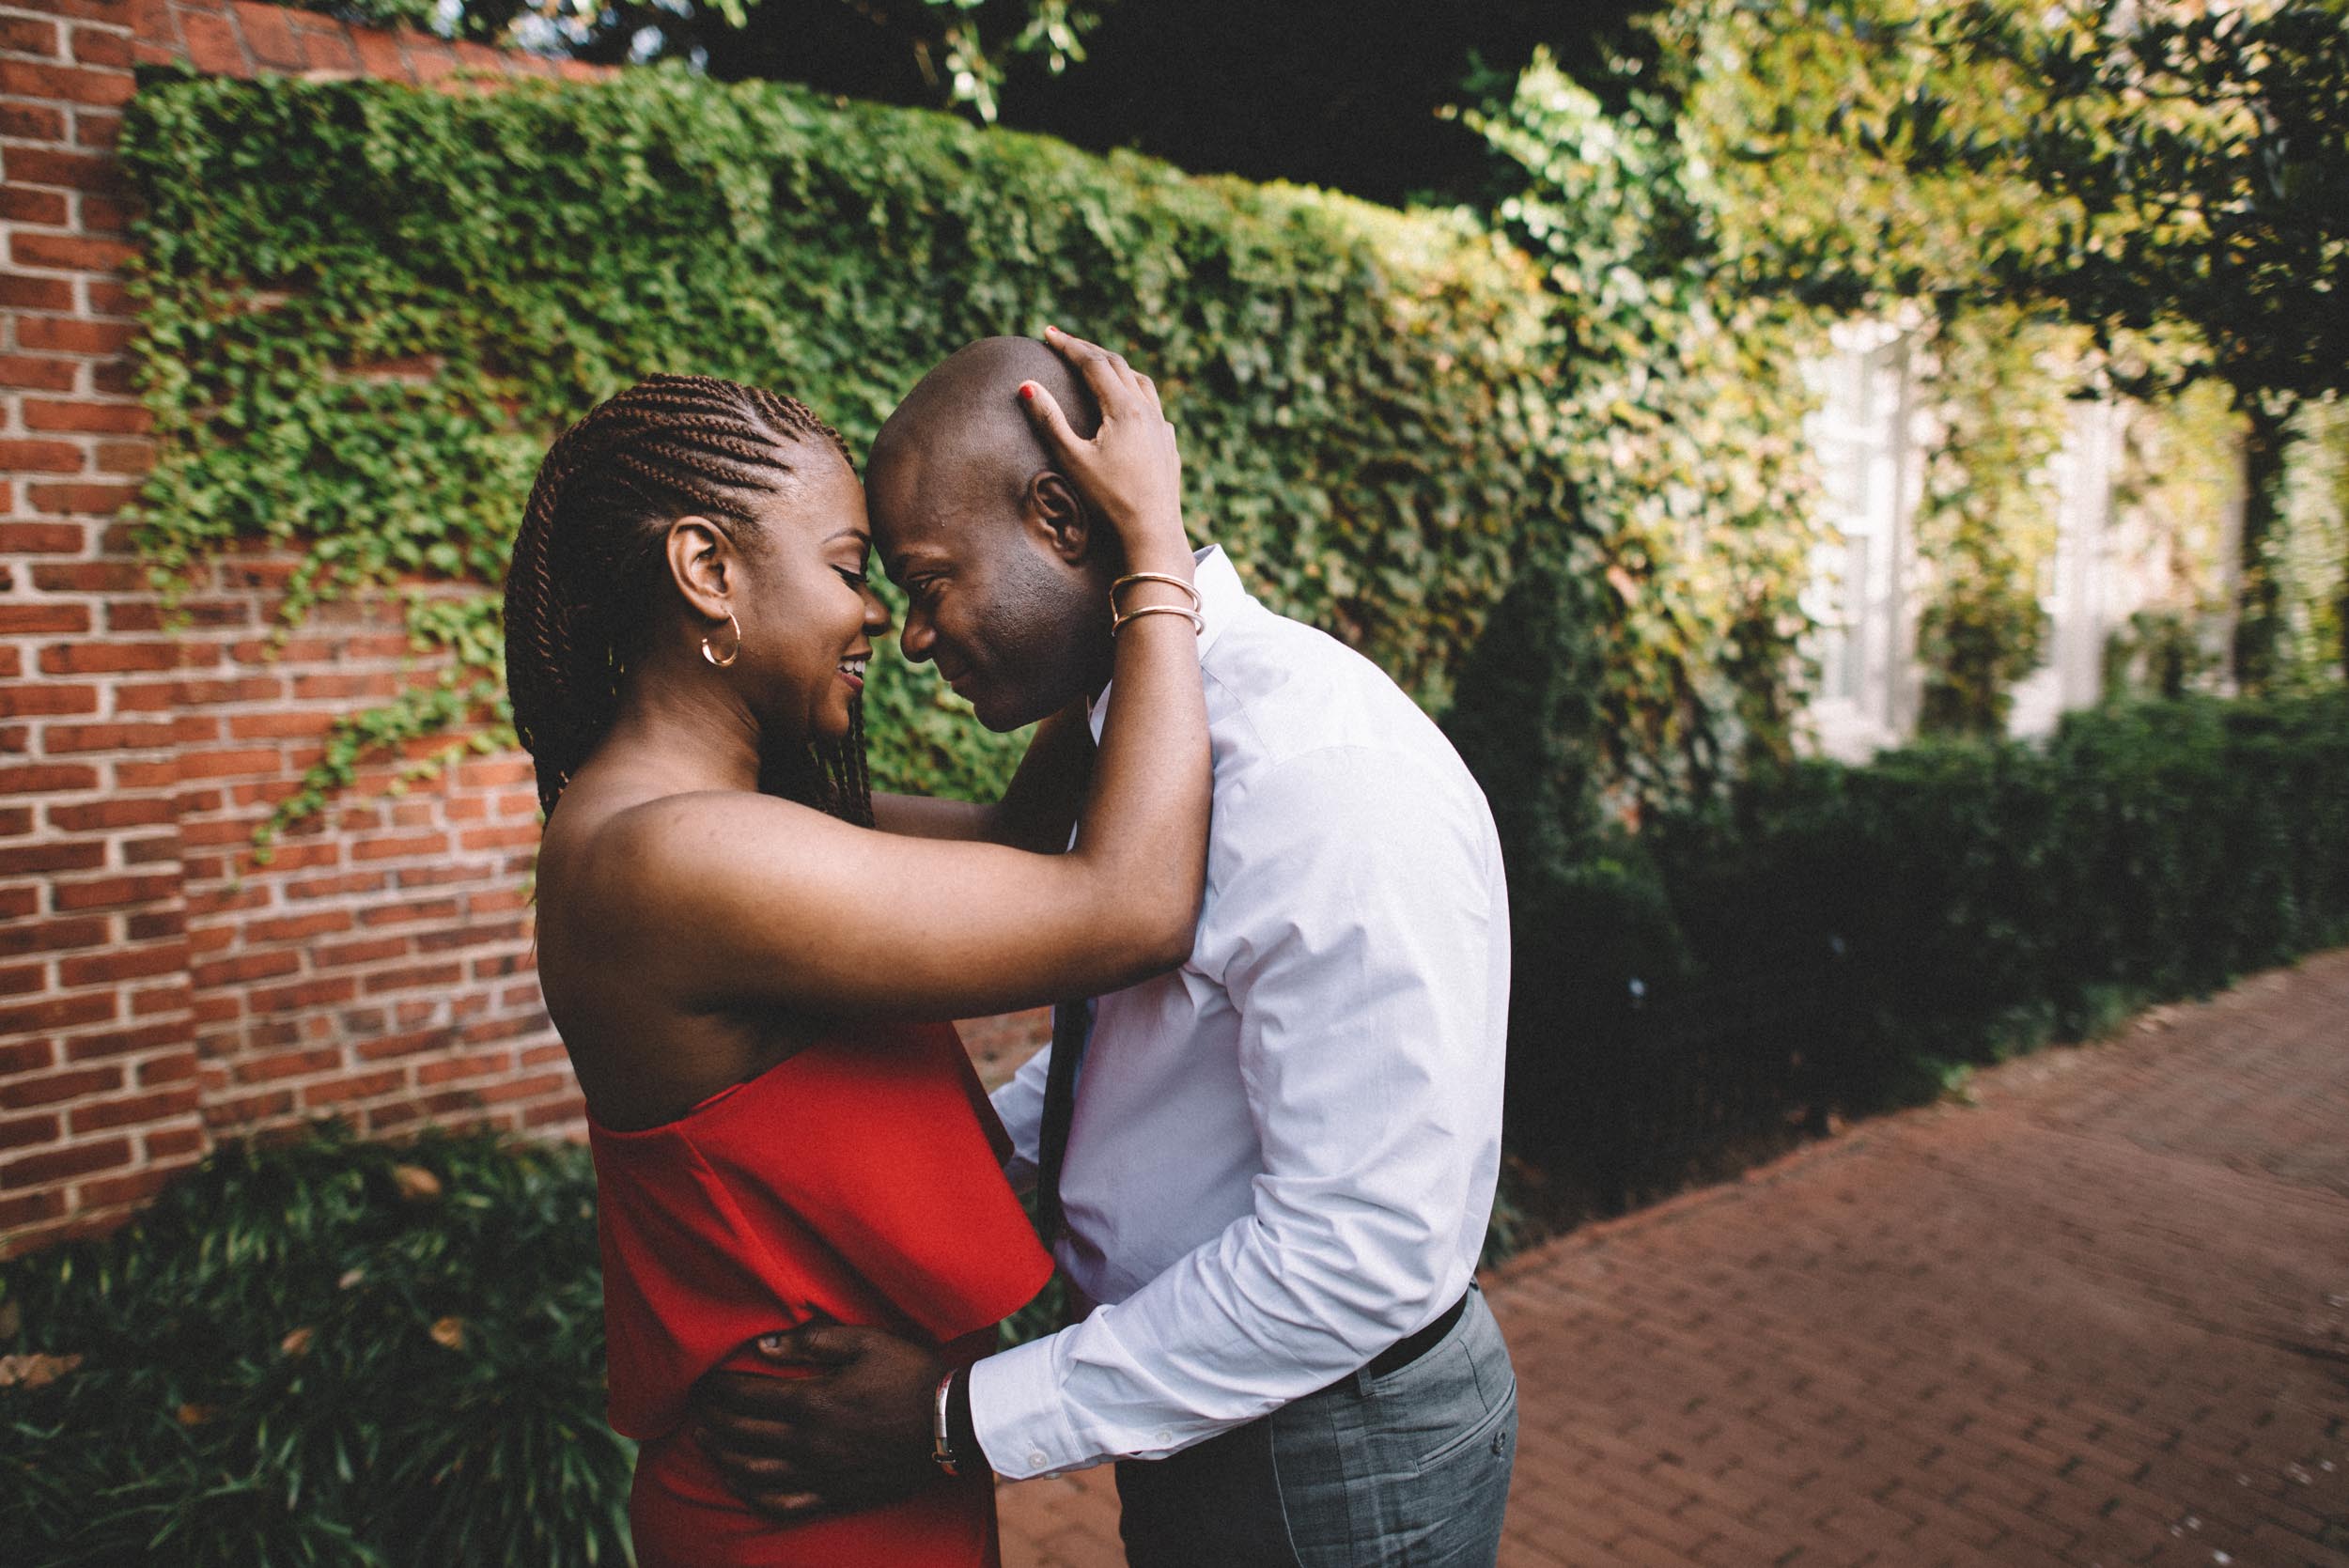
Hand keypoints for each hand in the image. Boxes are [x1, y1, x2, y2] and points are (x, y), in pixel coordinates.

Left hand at [691, 1324, 948, 1520]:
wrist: (953, 1422)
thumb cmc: (912, 1374)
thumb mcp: (866, 1341)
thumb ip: (811, 1340)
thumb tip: (761, 1346)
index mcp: (813, 1401)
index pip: (746, 1395)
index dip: (717, 1388)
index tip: (702, 1380)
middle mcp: (808, 1443)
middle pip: (740, 1434)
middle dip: (711, 1418)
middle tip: (697, 1406)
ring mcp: (820, 1474)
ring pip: (752, 1473)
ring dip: (721, 1456)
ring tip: (706, 1441)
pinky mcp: (835, 1495)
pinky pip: (781, 1504)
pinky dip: (752, 1494)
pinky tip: (740, 1482)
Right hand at [1021, 326, 1187, 567]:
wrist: (1153, 532)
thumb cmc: (1109, 500)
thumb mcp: (1072, 459)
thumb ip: (1049, 420)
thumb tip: (1026, 386)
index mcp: (1124, 409)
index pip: (1093, 364)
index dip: (1069, 346)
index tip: (1048, 333)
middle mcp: (1147, 410)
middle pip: (1118, 365)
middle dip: (1089, 351)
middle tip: (1064, 342)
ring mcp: (1162, 427)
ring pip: (1140, 381)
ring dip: (1115, 366)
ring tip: (1096, 363)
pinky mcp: (1169, 444)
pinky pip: (1152, 405)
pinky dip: (1134, 391)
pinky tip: (1128, 404)